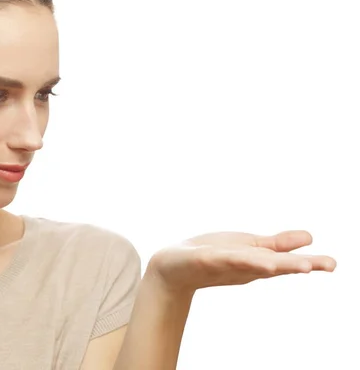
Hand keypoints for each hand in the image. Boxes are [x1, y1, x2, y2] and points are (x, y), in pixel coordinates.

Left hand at [147, 230, 336, 293]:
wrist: (173, 268)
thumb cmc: (213, 257)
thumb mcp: (249, 248)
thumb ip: (278, 244)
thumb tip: (309, 237)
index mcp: (257, 261)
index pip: (286, 262)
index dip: (308, 263)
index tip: (331, 264)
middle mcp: (244, 265)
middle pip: (272, 265)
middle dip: (293, 264)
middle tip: (322, 266)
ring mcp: (224, 263)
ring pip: (249, 263)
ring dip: (268, 263)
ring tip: (289, 264)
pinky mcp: (204, 258)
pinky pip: (221, 257)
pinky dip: (235, 258)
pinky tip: (247, 257)